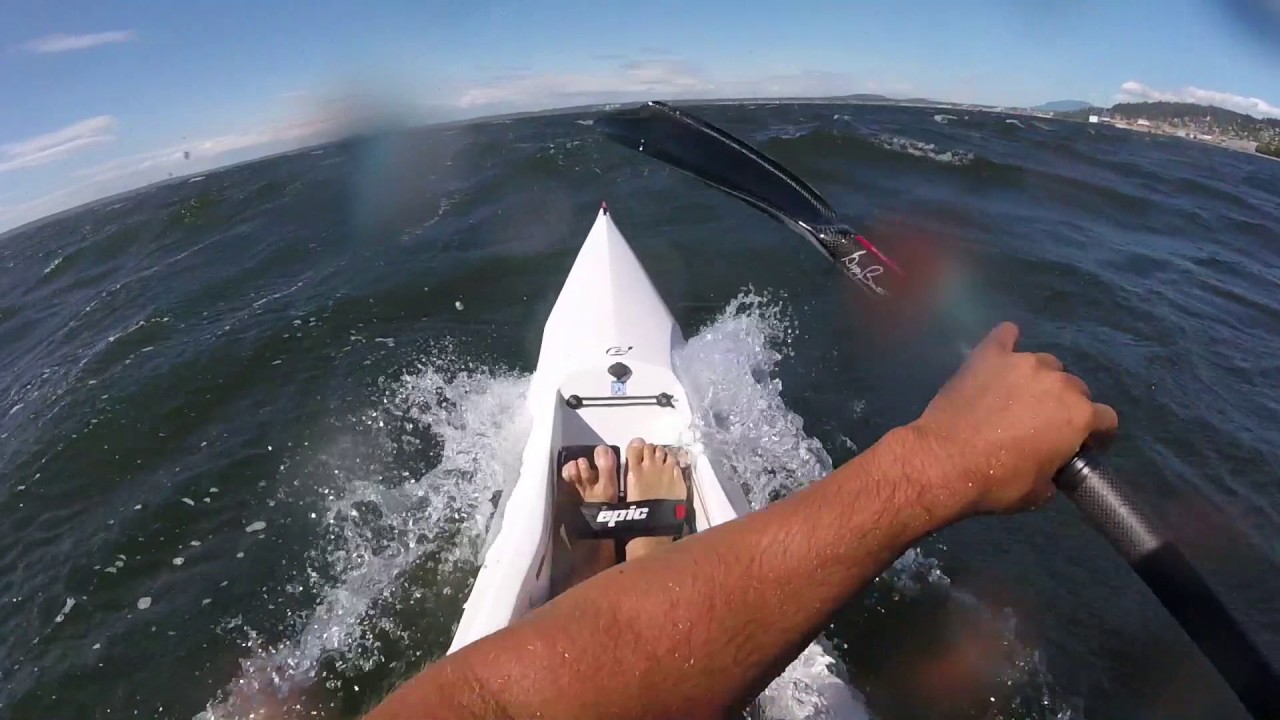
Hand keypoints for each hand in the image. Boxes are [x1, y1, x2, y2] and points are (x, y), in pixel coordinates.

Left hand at [908, 322, 1117, 517]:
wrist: (945, 462)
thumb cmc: (998, 482)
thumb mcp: (1039, 491)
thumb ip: (1055, 471)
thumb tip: (1050, 467)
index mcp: (1078, 415)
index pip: (1105, 418)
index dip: (1096, 434)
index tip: (1082, 443)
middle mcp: (1057, 381)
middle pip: (1075, 388)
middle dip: (1065, 405)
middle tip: (1041, 423)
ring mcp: (1022, 363)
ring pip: (1044, 364)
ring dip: (1038, 379)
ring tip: (1016, 396)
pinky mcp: (988, 355)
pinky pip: (1004, 336)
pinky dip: (1006, 341)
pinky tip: (1003, 347)